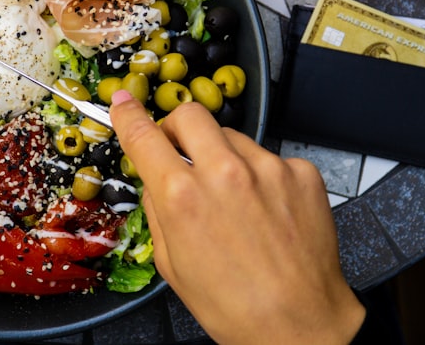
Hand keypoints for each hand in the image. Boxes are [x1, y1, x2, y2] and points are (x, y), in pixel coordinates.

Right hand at [109, 91, 364, 344]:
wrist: (300, 323)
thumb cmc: (235, 306)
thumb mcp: (172, 265)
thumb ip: (160, 211)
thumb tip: (157, 180)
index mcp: (183, 197)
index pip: (144, 136)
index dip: (129, 115)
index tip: (123, 103)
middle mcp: (224, 173)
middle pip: (190, 115)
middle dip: (178, 128)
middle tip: (182, 152)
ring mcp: (268, 168)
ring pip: (233, 137)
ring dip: (224, 157)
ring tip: (235, 200)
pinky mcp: (301, 173)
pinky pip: (271, 158)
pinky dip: (263, 177)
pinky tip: (268, 210)